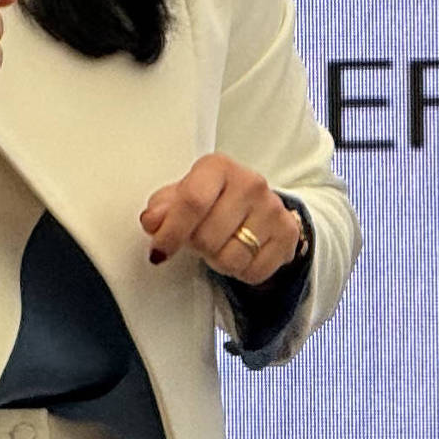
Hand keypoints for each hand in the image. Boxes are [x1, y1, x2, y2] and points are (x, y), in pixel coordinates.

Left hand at [140, 154, 301, 284]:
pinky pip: (252, 272)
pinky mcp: (287, 233)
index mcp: (218, 167)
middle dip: (197, 247)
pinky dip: (241, 271)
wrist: (256, 205)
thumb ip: (162, 207)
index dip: (171, 232)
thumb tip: (152, 219)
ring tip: (221, 244)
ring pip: (229, 259)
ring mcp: (272, 208)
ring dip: (218, 261)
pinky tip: (241, 252)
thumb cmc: (214, 199)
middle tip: (200, 238)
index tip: (160, 251)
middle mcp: (249, 182)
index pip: (192, 202)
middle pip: (207, 238)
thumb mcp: (183, 195)